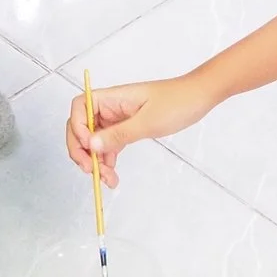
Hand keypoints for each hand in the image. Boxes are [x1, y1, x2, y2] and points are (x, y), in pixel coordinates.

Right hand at [67, 76, 218, 186]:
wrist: (199, 97)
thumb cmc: (177, 102)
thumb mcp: (148, 122)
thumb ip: (119, 134)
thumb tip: (92, 145)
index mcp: (112, 97)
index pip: (80, 107)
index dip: (78, 128)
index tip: (90, 147)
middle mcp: (111, 106)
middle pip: (82, 126)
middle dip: (81, 149)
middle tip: (89, 170)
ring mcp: (118, 117)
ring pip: (95, 139)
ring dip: (95, 159)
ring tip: (106, 179)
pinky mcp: (128, 127)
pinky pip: (110, 144)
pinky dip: (107, 159)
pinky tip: (112, 173)